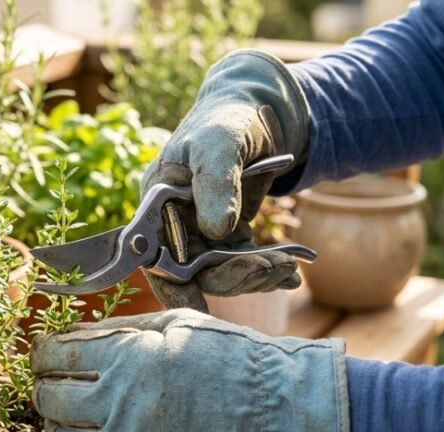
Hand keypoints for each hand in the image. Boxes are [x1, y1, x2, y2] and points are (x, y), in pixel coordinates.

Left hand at [31, 309, 349, 431]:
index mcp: (127, 357)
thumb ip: (123, 329)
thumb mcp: (179, 324)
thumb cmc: (234, 360)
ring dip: (55, 427)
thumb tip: (77, 334)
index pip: (57, 355)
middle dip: (44, 389)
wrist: (282, 415)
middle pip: (50, 398)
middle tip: (50, 385)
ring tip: (64, 419)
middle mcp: (118, 404)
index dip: (41, 354)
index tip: (42, 355)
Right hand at [142, 50, 309, 310]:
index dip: (169, 285)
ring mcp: (200, 233)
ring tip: (287, 267)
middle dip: (230, 277)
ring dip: (253, 276)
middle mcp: (173, 224)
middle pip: (191, 271)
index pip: (153, 254)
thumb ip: (215, 182)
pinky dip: (266, 272)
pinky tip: (290, 274)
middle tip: (268, 269)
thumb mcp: (220, 142)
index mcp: (156, 202)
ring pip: (220, 273)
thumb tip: (216, 230)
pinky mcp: (226, 237)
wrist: (256, 113)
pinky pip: (242, 264)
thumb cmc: (227, 119)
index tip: (195, 307)